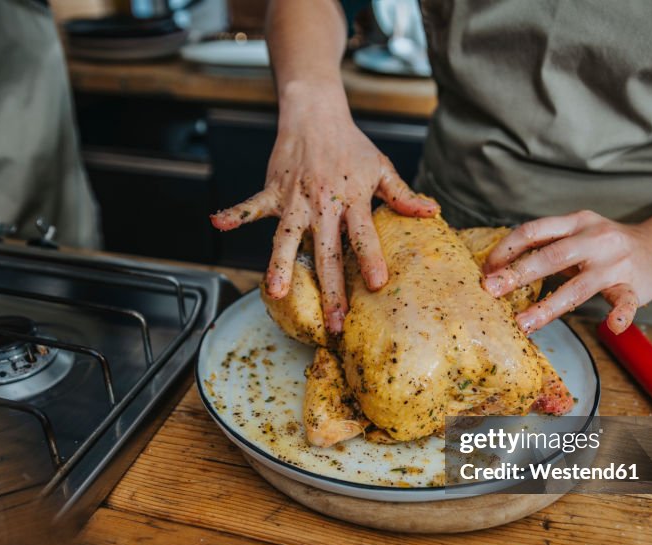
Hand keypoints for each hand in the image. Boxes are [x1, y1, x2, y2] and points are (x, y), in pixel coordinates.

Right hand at [210, 90, 437, 332]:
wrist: (317, 114)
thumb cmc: (351, 146)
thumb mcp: (382, 168)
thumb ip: (402, 196)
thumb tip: (432, 214)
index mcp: (352, 200)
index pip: (364, 235)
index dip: (370, 259)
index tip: (377, 285)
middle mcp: (323, 204)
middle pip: (327, 252)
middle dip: (331, 289)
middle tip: (335, 321)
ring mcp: (295, 199)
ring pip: (286, 238)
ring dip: (279, 264)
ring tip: (275, 292)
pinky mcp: (273, 191)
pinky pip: (252, 205)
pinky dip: (234, 213)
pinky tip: (218, 224)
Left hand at [482, 210, 651, 334]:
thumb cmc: (609, 244)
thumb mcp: (578, 233)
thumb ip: (546, 245)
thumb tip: (499, 266)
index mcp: (576, 222)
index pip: (534, 230)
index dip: (507, 249)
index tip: (486, 269)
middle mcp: (595, 238)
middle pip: (552, 255)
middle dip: (518, 273)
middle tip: (491, 290)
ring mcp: (615, 263)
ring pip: (579, 286)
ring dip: (548, 306)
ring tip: (523, 323)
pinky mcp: (635, 285)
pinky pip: (627, 302)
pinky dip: (620, 315)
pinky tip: (611, 326)